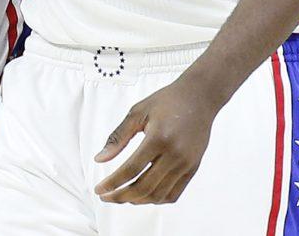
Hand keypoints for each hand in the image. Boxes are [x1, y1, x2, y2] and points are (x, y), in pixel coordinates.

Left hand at [94, 76, 218, 204]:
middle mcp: (174, 154)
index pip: (131, 169)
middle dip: (121, 196)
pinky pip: (173, 194)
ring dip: (137, 201)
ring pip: (158, 195)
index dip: (113, 183)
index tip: (99, 190)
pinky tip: (143, 195)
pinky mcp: (193, 169)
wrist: (199, 98)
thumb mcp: (137, 112)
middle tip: (106, 197)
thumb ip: (118, 137)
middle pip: (144, 187)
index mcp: (158, 138)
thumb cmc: (166, 101)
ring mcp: (186, 164)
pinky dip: (156, 199)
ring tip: (122, 196)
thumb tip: (99, 159)